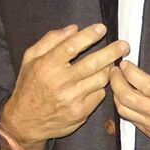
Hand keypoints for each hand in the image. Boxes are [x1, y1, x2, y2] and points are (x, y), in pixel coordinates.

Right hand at [1, 23, 127, 149]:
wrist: (25, 122)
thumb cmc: (29, 86)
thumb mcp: (30, 60)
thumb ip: (50, 41)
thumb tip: (73, 28)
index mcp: (46, 66)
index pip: (71, 47)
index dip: (89, 36)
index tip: (102, 28)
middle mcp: (60, 82)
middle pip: (93, 63)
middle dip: (112, 52)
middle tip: (124, 45)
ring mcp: (71, 99)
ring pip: (100, 79)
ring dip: (108, 69)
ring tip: (110, 63)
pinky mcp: (81, 112)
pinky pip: (100, 95)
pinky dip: (101, 87)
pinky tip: (97, 83)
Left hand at [109, 47, 149, 149]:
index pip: (144, 84)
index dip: (130, 72)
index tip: (125, 64)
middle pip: (128, 98)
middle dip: (116, 81)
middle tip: (114, 71)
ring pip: (125, 110)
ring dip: (117, 95)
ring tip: (117, 82)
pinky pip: (131, 120)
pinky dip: (124, 107)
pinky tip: (126, 97)